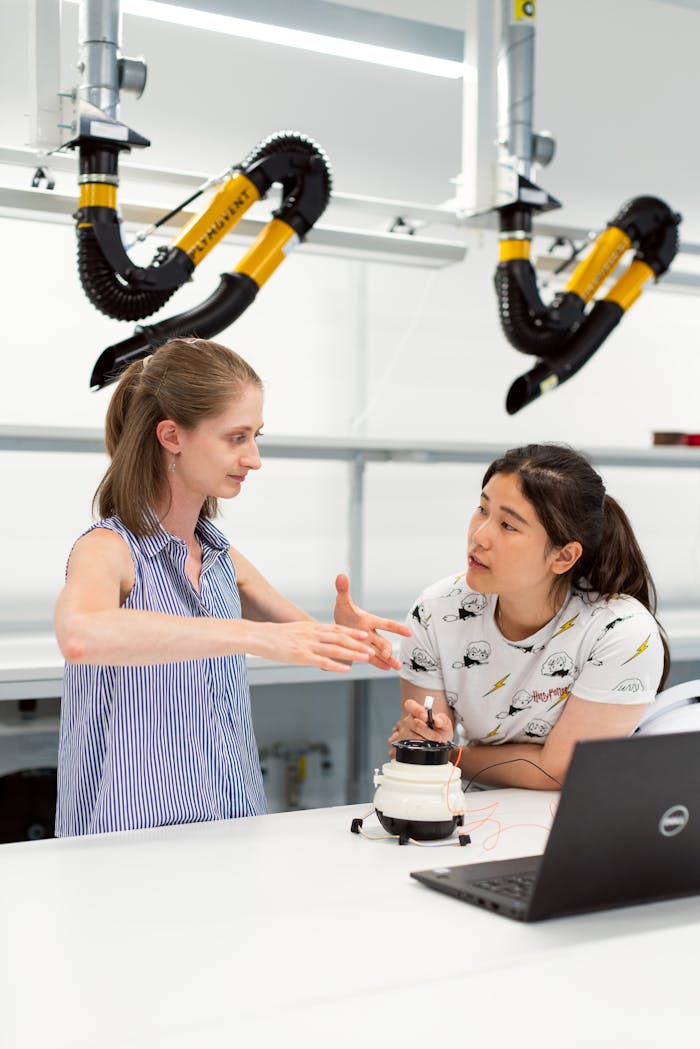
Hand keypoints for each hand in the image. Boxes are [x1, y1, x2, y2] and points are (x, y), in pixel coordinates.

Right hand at [246, 620, 374, 672]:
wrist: (258, 635)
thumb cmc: (273, 635)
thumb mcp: (294, 631)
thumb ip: (306, 635)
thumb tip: (315, 639)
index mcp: (311, 628)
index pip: (336, 629)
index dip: (352, 632)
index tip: (364, 634)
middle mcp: (312, 634)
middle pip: (340, 638)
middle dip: (358, 644)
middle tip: (372, 648)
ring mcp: (308, 645)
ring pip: (335, 649)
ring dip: (353, 653)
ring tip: (366, 658)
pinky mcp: (301, 656)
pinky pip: (322, 661)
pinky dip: (336, 665)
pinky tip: (346, 669)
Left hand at [333, 573, 411, 670]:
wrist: (338, 625)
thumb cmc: (344, 612)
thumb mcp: (342, 602)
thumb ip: (343, 590)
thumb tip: (341, 575)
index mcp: (369, 620)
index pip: (384, 624)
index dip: (396, 628)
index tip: (408, 632)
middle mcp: (371, 632)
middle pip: (382, 641)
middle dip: (386, 649)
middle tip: (388, 656)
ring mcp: (368, 643)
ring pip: (380, 652)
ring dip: (388, 659)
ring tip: (397, 668)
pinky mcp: (363, 651)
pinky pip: (372, 659)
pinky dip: (379, 664)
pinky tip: (387, 669)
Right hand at [388, 698, 453, 754]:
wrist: (437, 746)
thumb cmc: (440, 733)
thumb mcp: (445, 725)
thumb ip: (443, 720)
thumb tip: (437, 720)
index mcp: (417, 712)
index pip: (410, 705)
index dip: (417, 710)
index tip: (426, 717)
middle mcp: (408, 721)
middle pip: (415, 724)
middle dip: (429, 732)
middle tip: (438, 737)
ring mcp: (402, 732)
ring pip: (412, 737)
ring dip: (425, 742)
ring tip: (431, 742)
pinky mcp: (401, 744)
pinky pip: (408, 746)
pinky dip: (419, 748)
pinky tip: (424, 747)